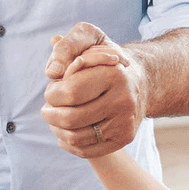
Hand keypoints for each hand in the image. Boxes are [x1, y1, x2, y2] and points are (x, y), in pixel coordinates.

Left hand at [42, 24, 146, 157]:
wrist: (140, 81)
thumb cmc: (105, 59)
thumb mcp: (89, 39)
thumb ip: (66, 47)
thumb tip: (52, 72)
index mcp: (114, 75)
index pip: (69, 93)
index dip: (51, 93)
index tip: (52, 88)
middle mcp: (124, 100)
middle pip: (70, 118)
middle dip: (50, 114)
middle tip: (48, 107)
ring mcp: (126, 122)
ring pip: (75, 137)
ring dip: (56, 129)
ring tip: (55, 118)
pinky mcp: (124, 138)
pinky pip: (86, 150)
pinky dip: (68, 143)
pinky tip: (65, 131)